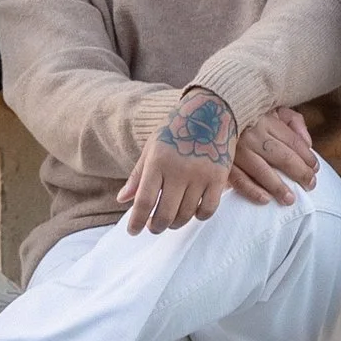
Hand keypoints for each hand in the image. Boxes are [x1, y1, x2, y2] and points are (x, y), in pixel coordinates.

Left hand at [118, 87, 236, 232]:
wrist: (211, 110)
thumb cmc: (177, 130)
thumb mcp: (153, 147)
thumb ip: (138, 175)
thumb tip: (122, 200)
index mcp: (158, 161)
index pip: (143, 201)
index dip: (136, 221)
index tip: (133, 231)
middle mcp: (179, 170)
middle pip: (164, 213)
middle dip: (156, 226)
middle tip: (153, 226)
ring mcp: (201, 175)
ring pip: (186, 215)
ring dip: (175, 223)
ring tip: (170, 219)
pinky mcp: (219, 178)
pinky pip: (208, 210)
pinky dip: (198, 217)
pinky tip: (192, 212)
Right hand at [229, 105, 319, 205]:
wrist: (209, 113)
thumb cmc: (247, 113)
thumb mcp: (272, 108)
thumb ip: (293, 121)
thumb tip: (308, 144)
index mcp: (266, 119)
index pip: (293, 142)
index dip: (307, 157)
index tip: (315, 168)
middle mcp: (252, 134)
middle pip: (282, 157)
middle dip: (300, 173)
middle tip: (311, 184)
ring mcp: (237, 149)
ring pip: (262, 171)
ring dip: (278, 187)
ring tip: (290, 199)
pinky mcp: (223, 163)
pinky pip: (239, 180)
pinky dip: (252, 191)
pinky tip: (265, 199)